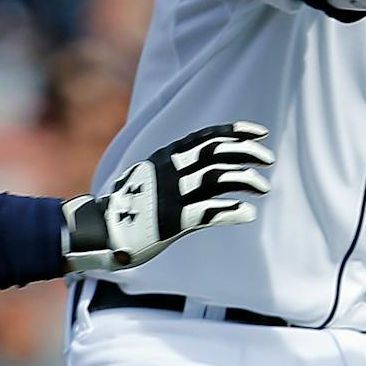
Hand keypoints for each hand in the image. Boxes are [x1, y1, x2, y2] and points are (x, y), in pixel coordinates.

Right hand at [64, 121, 272, 271]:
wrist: (97, 232)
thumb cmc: (125, 208)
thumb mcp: (146, 176)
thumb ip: (171, 167)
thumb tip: (197, 161)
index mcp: (164, 158)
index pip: (205, 137)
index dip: (235, 132)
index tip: (259, 133)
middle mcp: (169, 172)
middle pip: (216, 153)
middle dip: (247, 152)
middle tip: (268, 159)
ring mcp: (171, 196)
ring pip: (218, 178)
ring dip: (246, 179)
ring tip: (264, 186)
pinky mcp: (172, 222)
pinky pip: (210, 212)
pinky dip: (233, 211)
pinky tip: (248, 212)